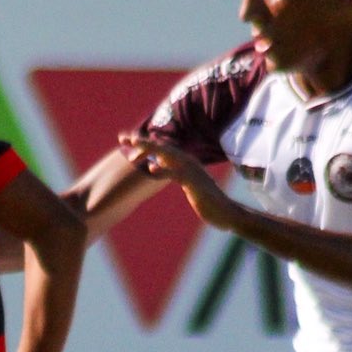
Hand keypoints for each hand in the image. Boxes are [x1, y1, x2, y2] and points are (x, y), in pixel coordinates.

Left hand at [118, 133, 237, 229]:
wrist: (228, 213)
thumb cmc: (209, 201)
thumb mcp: (188, 183)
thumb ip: (176, 173)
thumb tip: (162, 166)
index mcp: (184, 162)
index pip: (161, 149)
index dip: (143, 143)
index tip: (125, 140)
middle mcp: (187, 162)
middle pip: (161, 147)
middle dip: (141, 142)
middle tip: (123, 138)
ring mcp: (191, 170)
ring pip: (167, 155)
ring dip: (149, 150)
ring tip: (133, 149)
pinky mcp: (194, 182)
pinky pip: (176, 174)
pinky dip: (164, 170)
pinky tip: (151, 169)